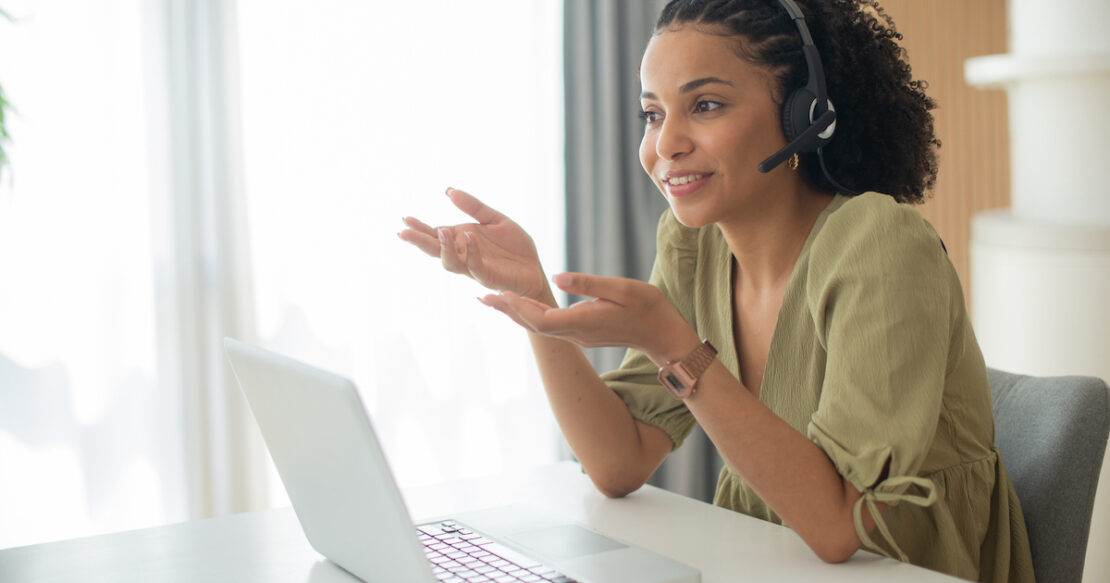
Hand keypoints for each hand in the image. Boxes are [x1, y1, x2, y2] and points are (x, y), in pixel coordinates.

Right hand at [399, 188, 551, 301]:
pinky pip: (474, 265)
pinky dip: (470, 251)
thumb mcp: (494, 219)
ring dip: (443, 247)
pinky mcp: (487, 275)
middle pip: (435, 249)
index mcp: (461, 239)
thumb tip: (448, 191)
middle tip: (403, 232)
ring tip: (439, 230)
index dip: (420, 227)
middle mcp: (463, 253)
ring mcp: (473, 266)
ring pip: (450, 262)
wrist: (534, 269)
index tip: (405, 218)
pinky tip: (468, 236)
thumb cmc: (514, 247)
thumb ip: (473, 206)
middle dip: (419, 241)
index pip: (435, 233)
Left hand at [479, 272, 698, 362]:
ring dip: (515, 313)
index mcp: (583, 322)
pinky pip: (548, 326)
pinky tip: (519, 305)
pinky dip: (530, 315)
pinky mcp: (581, 333)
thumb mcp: (622, 288)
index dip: (520, 308)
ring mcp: (578, 336)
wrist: (661, 333)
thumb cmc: (647, 307)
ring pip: (539, 327)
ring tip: (491, 300)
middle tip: (482, 296)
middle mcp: (576, 334)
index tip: (501, 294)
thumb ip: (588, 284)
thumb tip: (557, 277)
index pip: (542, 319)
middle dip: (507, 311)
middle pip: (533, 325)